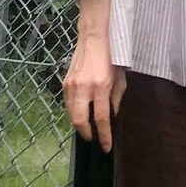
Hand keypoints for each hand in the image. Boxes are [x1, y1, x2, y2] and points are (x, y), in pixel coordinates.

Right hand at [61, 0, 125, 151]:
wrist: (94, 39)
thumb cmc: (111, 58)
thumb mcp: (120, 80)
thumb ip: (116, 100)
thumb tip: (111, 117)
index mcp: (100, 87)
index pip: (101, 119)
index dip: (104, 136)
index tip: (107, 147)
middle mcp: (83, 88)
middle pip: (80, 120)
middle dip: (87, 133)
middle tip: (95, 139)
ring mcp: (71, 85)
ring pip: (71, 113)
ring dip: (80, 124)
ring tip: (89, 129)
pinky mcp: (65, 82)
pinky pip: (67, 103)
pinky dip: (74, 112)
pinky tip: (82, 114)